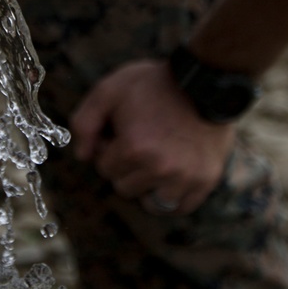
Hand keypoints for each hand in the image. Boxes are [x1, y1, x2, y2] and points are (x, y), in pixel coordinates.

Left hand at [71, 59, 233, 214]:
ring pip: (150, 202)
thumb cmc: (154, 84)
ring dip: (148, 184)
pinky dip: (172, 196)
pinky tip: (172, 175)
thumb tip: (82, 156)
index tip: (122, 132)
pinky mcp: (205, 181)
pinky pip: (180, 207)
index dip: (109, 148)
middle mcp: (160, 168)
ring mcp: (185, 177)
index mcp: (133, 148)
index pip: (104, 168)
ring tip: (156, 158)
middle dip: (126, 167)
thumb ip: (85, 122)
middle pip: (124, 187)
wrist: (205, 81)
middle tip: (141, 141)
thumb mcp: (109, 90)